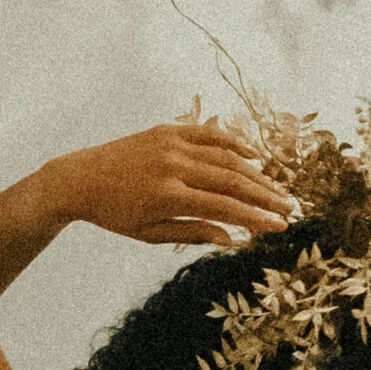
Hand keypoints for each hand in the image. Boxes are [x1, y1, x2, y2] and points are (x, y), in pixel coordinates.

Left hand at [62, 121, 296, 249]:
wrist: (80, 179)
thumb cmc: (115, 214)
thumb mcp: (149, 234)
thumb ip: (190, 233)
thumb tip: (230, 239)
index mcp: (168, 196)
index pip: (224, 208)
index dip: (256, 218)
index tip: (280, 226)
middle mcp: (173, 166)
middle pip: (233, 180)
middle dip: (265, 196)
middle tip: (290, 208)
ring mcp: (172, 144)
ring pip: (226, 156)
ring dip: (257, 173)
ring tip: (277, 189)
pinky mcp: (168, 130)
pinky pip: (210, 134)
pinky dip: (235, 143)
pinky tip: (255, 156)